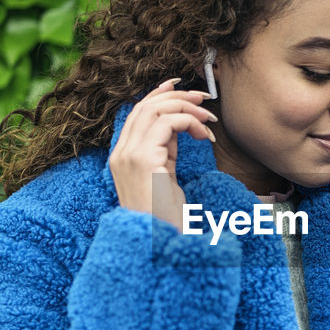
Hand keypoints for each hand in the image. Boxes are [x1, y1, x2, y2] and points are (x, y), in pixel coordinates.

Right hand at [108, 78, 215, 230]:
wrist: (160, 244)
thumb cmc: (166, 217)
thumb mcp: (165, 177)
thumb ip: (166, 151)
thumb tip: (181, 127)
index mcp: (122, 157)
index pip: (136, 113)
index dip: (157, 94)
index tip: (179, 86)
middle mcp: (120, 154)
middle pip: (145, 106)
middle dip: (176, 96)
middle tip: (204, 98)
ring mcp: (128, 156)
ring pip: (155, 109)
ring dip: (187, 107)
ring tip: (209, 119)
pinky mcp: (143, 160)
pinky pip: (167, 123)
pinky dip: (190, 122)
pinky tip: (205, 136)